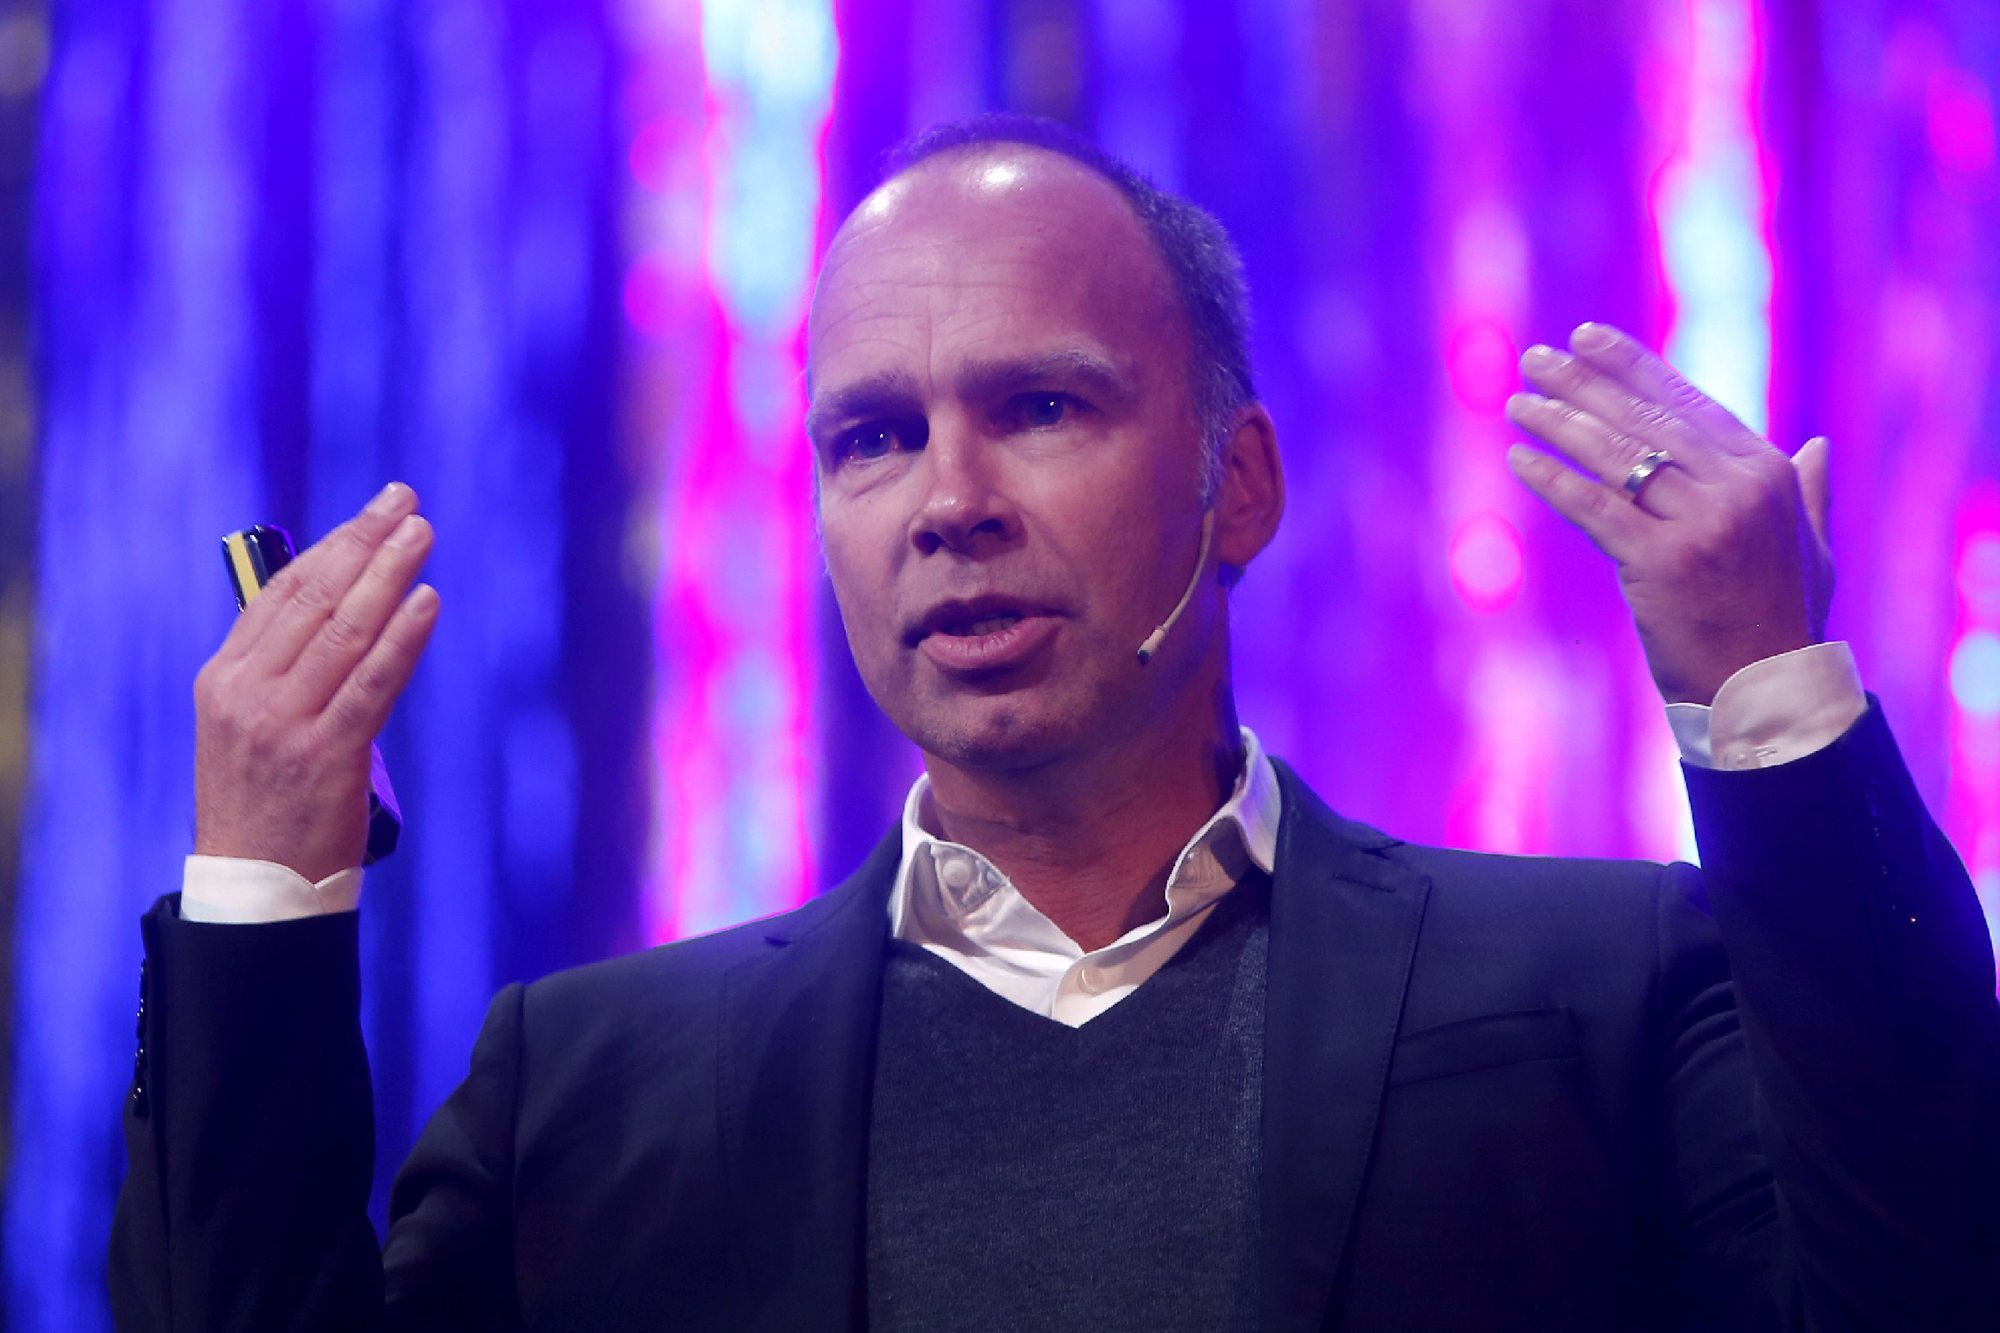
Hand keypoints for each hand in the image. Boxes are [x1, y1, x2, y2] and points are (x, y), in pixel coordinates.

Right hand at [193, 483, 438, 881]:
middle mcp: (247, 693)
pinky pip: (372, 683)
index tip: (372, 513)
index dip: (332, 546)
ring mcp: (284, 723)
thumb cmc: (265, 801)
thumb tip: (344, 607)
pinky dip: (402, 638)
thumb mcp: (251, 725)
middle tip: (405, 502)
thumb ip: (285, 669)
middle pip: (313, 599)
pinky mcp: (326, 755)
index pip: (281, 594)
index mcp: (223, 678)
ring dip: (389, 575)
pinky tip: (427, 602)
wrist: (256, 886)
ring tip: (421, 535)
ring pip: (345, 631)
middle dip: (364, 543)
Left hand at [1503, 323, 1832, 704]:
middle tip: (1537, 358)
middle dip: (1585, 383)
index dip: (1631, 367)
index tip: (1586, 340)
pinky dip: (1553, 479)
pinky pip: (1594, 507)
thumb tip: (1815, 446)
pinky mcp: (1662, 563)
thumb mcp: (1811, 548)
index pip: (1686, 402)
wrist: (1769, 694)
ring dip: (1559, 422)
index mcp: (1768, 473)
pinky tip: (1520, 458)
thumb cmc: (1783, 622)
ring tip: (1518, 402)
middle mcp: (1738, 489)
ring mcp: (1702, 525)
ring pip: (1616, 455)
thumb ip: (1810, 491)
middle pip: (1644, 419)